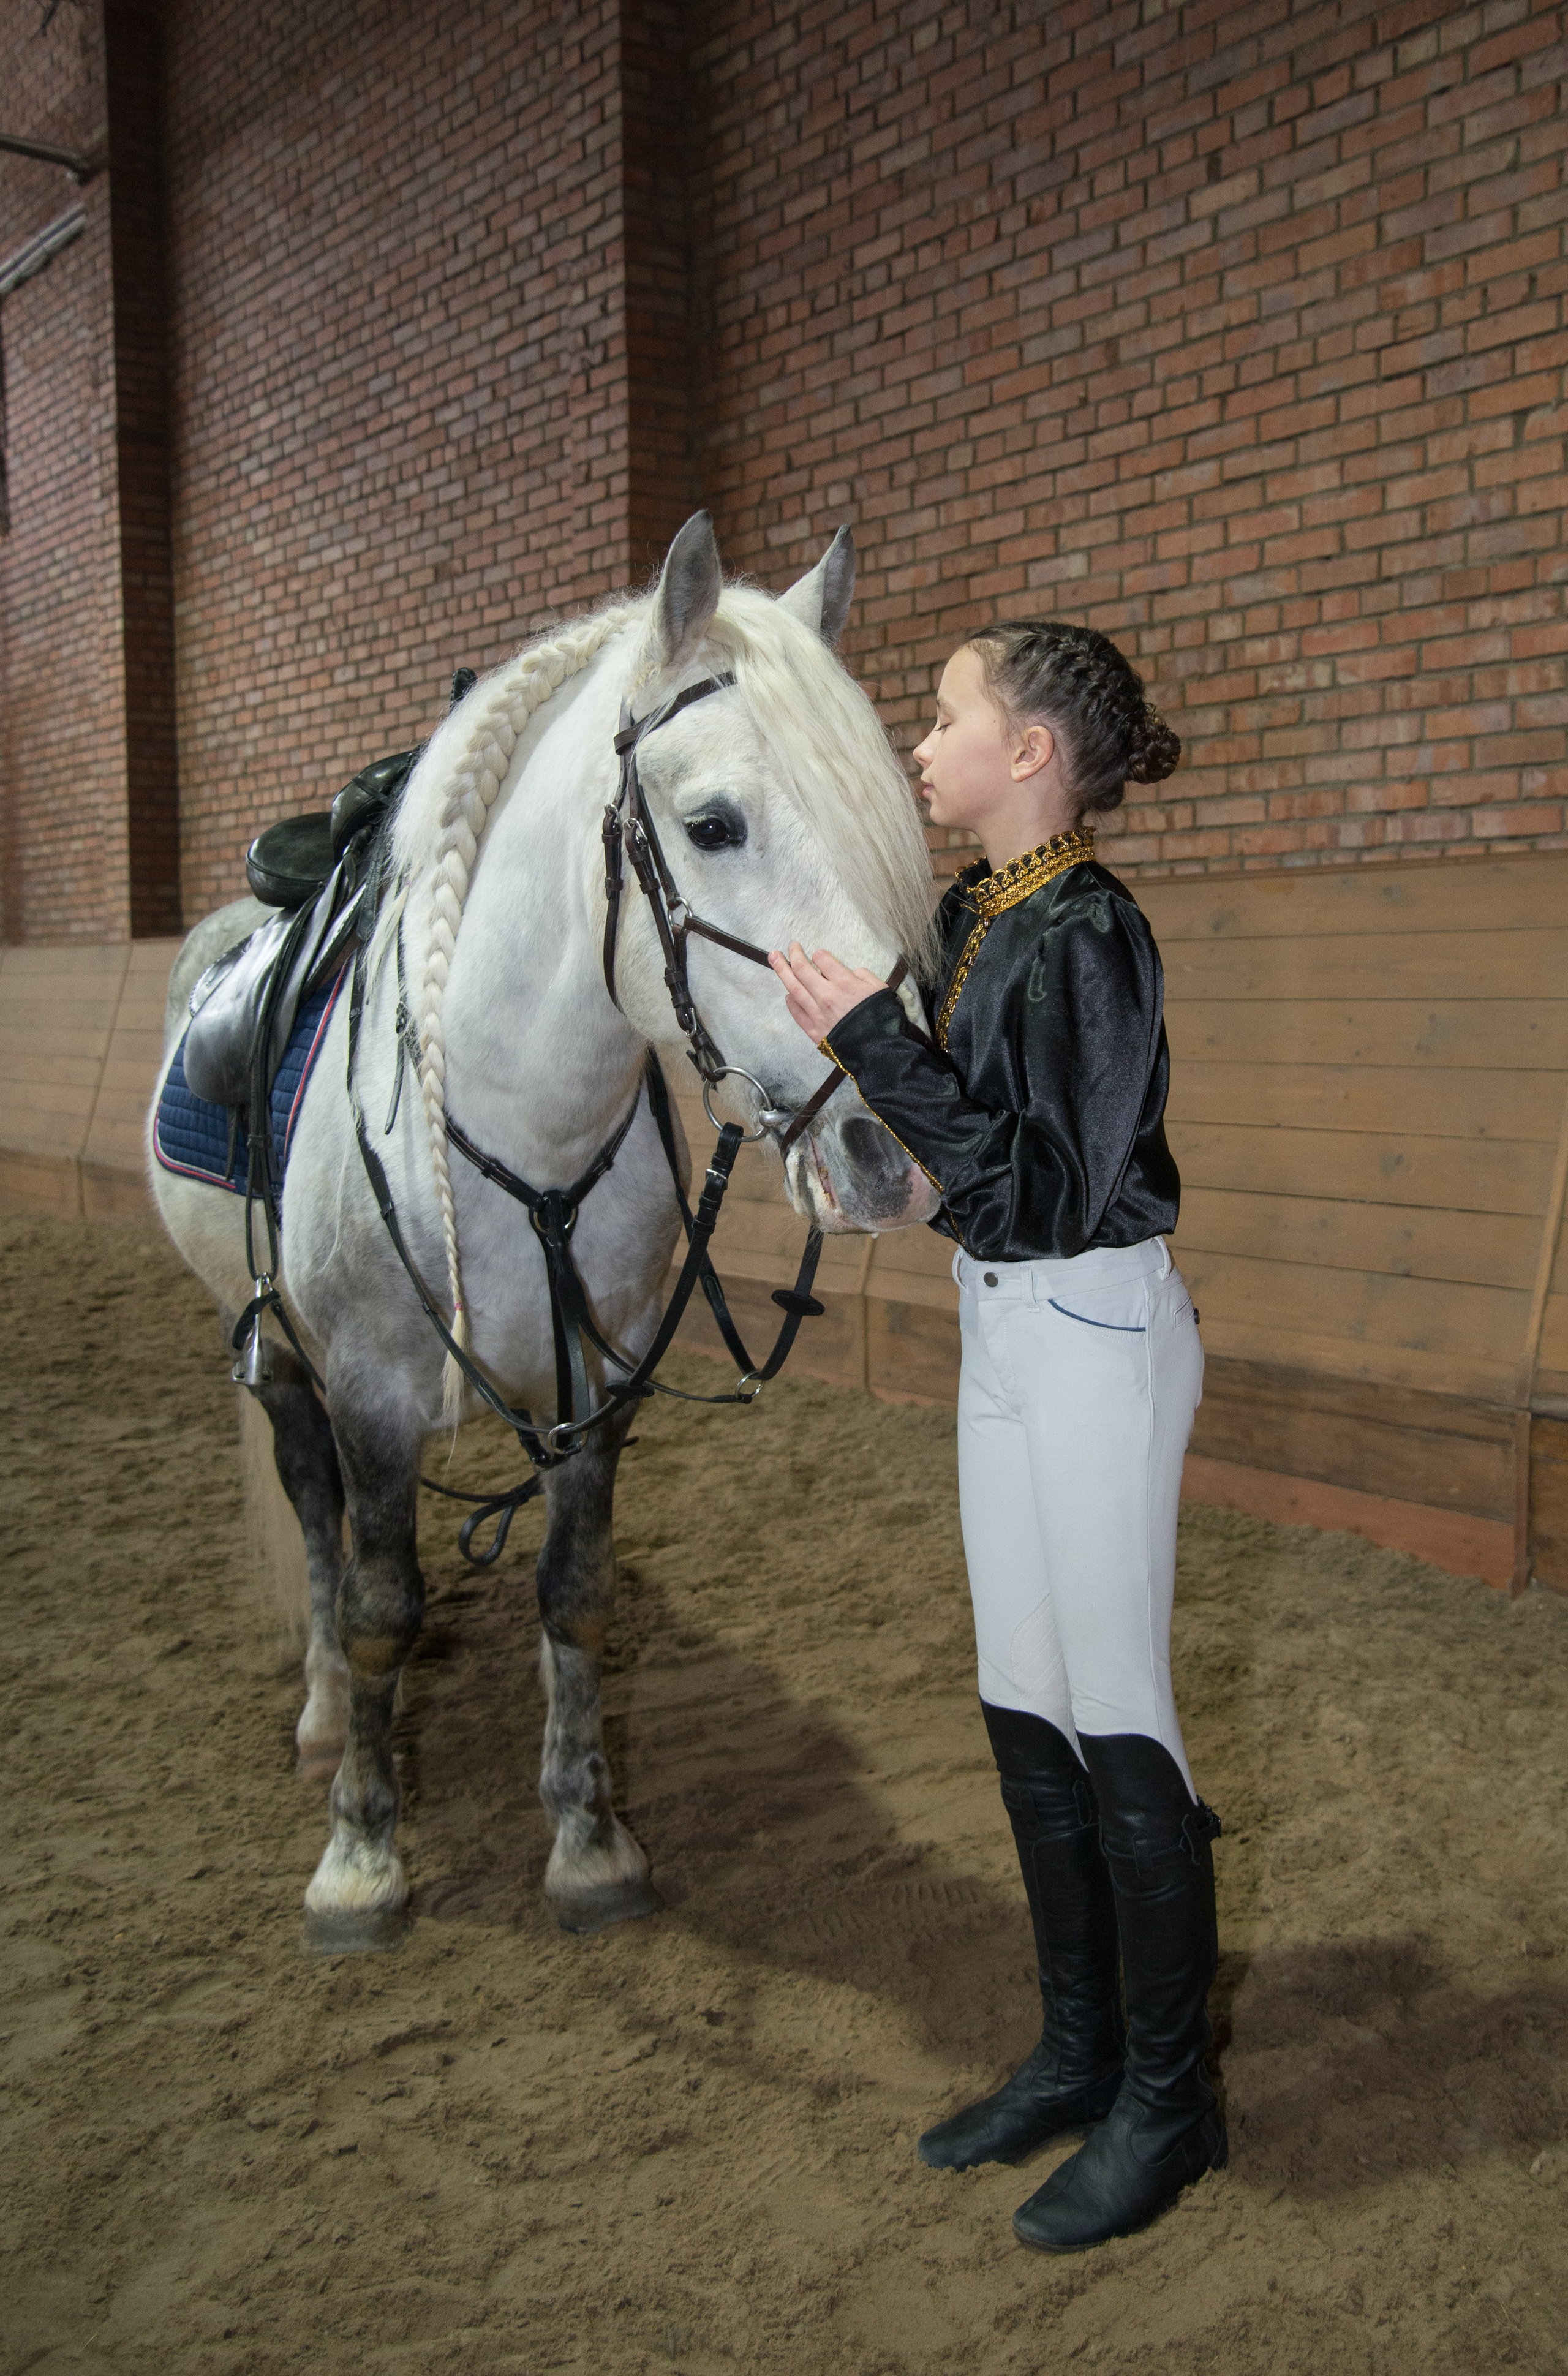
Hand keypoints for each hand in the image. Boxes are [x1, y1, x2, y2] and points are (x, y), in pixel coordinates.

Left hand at [768, 942, 886, 1042]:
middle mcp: (826, 996)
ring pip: (794, 988)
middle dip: (794, 954)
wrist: (878, 1051)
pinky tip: (787, 995)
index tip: (818, 954)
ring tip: (774, 958)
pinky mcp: (814, 1031)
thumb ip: (864, 976)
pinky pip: (797, 1013)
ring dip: (782, 971)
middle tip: (789, 945)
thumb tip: (852, 973)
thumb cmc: (882, 1019)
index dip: (819, 954)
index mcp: (844, 983)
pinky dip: (790, 1002)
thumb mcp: (880, 990)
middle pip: (802, 970)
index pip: (823, 959)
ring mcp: (817, 1014)